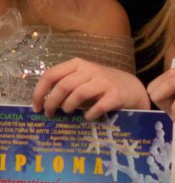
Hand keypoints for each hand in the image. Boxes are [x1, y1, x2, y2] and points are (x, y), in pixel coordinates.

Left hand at [32, 58, 149, 118]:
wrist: (131, 88)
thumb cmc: (102, 86)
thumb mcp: (83, 79)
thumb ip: (67, 85)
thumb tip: (45, 103)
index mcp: (78, 64)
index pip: (51, 74)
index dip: (40, 91)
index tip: (36, 107)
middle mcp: (90, 70)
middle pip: (63, 85)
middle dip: (52, 103)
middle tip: (50, 114)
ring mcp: (103, 81)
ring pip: (78, 94)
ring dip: (69, 107)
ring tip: (68, 113)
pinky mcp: (115, 94)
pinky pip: (98, 106)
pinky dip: (89, 114)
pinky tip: (88, 117)